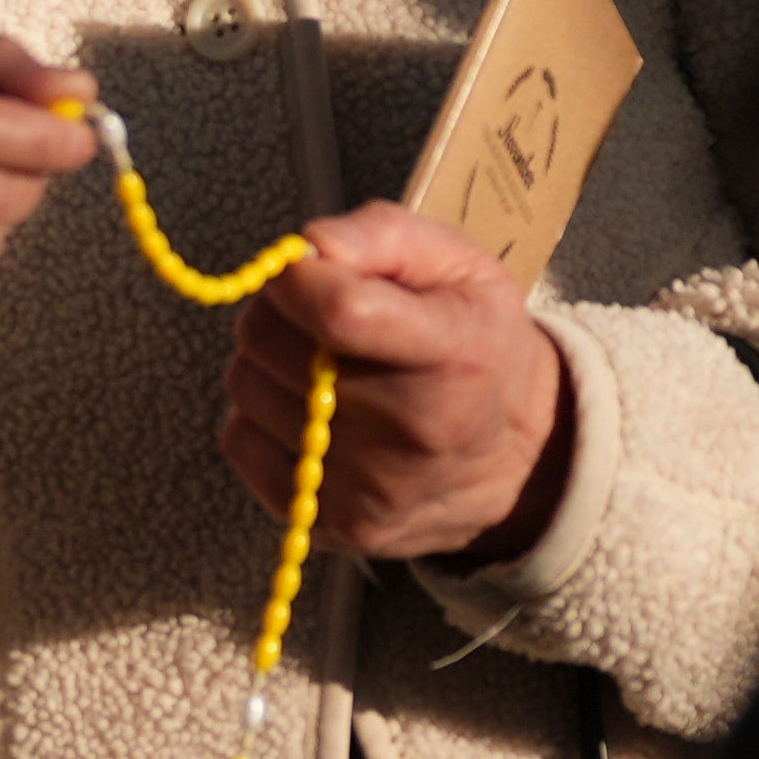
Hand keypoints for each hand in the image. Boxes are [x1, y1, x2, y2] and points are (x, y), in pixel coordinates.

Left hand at [226, 203, 569, 563]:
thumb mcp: (458, 265)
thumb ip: (381, 235)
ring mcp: (368, 486)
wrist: (518, 460)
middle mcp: (412, 430)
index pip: (337, 311)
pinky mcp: (333, 523)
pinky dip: (261, 414)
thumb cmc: (475, 344)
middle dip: (280, 312)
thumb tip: (307, 249)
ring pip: (247, 386)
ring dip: (268, 363)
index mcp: (453, 352)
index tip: (310, 271)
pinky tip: (312, 411)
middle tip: (319, 316)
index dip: (300, 277)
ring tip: (321, 366)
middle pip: (272, 344)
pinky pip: (241, 440)